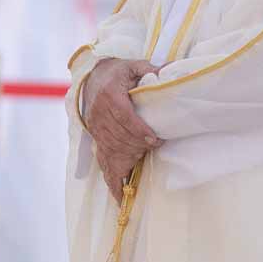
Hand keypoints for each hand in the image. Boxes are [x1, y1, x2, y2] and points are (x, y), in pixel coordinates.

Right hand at [80, 58, 162, 202]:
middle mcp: (99, 114)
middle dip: (138, 145)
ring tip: (142, 160)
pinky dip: (111, 179)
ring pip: (111, 150)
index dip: (139, 130)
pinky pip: (102, 162)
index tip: (154, 139)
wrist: (92, 78)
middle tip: (154, 147)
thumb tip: (171, 71)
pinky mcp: (95, 139)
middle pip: (119, 137)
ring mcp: (96, 129)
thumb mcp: (133, 65)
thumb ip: (150, 69)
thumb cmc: (117, 72)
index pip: (123, 116)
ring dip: (128, 158)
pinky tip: (119, 196)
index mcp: (110, 95)